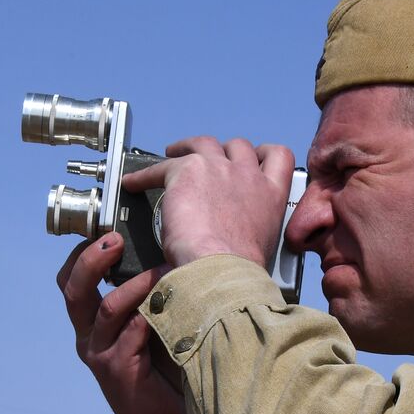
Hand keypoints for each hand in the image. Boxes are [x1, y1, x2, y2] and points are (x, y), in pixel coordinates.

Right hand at [58, 232, 191, 413]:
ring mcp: (101, 356)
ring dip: (136, 284)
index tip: (105, 228)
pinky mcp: (119, 373)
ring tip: (163, 271)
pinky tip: (172, 305)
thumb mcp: (151, 327)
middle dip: (92, 259)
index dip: (81, 253)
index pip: (70, 280)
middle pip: (73, 290)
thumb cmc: (166, 373)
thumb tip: (169, 253)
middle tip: (115, 239)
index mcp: (92, 324)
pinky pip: (130, 335)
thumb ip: (149, 298)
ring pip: (107, 308)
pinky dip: (149, 316)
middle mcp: (89, 338)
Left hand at [124, 137, 293, 267]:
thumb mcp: (260, 244)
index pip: (278, 157)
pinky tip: (134, 182)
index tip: (254, 156)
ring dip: (188, 147)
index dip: (264, 153)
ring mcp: (219, 169)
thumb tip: (229, 242)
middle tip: (208, 161)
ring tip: (174, 153)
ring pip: (203, 143)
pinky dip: (144, 175)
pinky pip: (161, 167)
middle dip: (223, 151)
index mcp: (271, 194)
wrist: (222, 270)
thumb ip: (249, 229)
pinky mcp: (187, 171)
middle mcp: (248, 175)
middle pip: (237, 146)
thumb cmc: (239, 270)